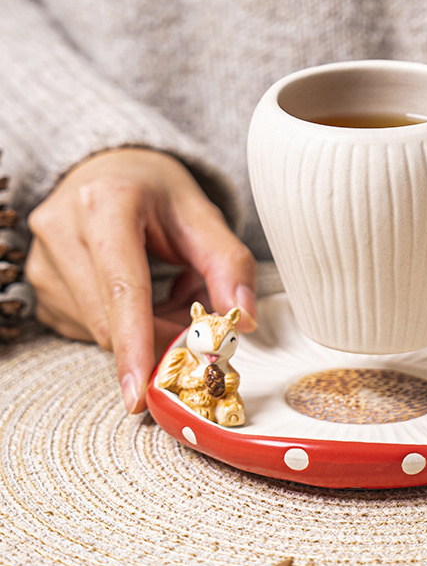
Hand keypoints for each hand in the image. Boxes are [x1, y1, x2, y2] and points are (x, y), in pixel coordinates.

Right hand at [26, 148, 256, 412]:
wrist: (111, 172)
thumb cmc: (158, 192)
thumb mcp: (203, 215)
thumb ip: (230, 266)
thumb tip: (245, 323)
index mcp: (105, 204)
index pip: (122, 287)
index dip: (134, 344)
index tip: (139, 393)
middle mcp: (61, 230)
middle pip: (110, 319)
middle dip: (159, 339)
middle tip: (196, 327)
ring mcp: (43, 261)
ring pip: (100, 331)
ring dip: (145, 331)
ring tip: (171, 294)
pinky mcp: (42, 286)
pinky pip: (89, 329)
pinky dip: (125, 328)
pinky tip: (143, 299)